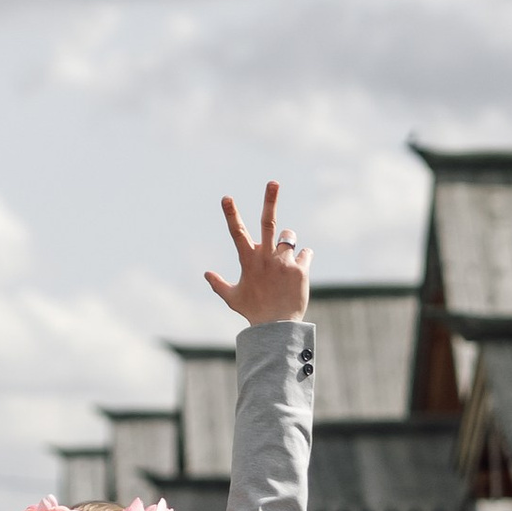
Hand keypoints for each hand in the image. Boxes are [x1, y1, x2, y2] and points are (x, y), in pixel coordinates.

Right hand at [205, 181, 311, 326]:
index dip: (231, 214)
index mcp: (248, 260)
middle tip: (273, 182)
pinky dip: (303, 258)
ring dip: (288, 240)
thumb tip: (206, 274)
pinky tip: (298, 271)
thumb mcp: (233, 298)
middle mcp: (266, 257)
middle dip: (270, 200)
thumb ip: (219, 284)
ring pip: (289, 236)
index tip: (226, 197)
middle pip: (268, 223)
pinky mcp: (301, 269)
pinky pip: (305, 253)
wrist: (277, 328)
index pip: (237, 232)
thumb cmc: (253, 312)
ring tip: (285, 254)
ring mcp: (284, 262)